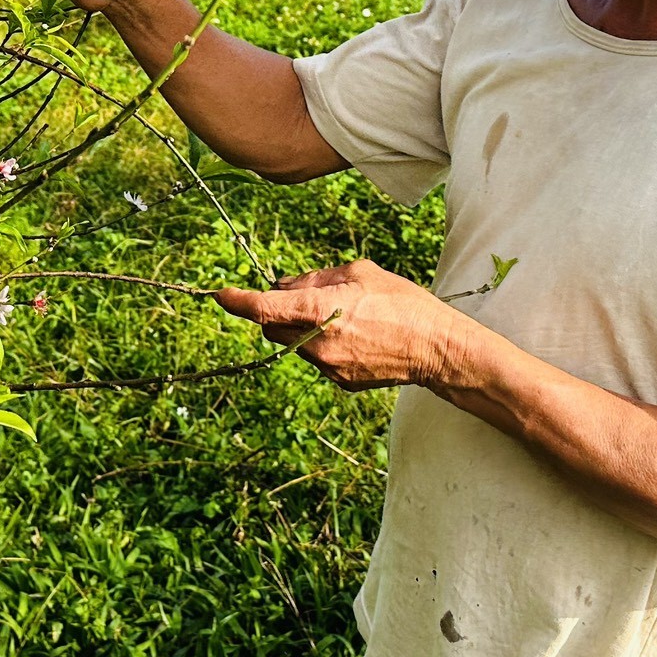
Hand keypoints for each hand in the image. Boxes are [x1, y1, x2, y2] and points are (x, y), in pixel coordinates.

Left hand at [216, 259, 468, 391]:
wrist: (435, 349)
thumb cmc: (402, 303)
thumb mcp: (359, 273)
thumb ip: (315, 278)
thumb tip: (284, 284)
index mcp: (318, 310)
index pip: (262, 308)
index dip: (237, 301)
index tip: (221, 294)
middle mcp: (316, 343)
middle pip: (272, 328)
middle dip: (274, 312)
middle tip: (300, 296)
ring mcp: (326, 367)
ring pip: (293, 344)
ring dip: (300, 329)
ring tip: (339, 316)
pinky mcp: (339, 382)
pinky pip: (315, 359)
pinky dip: (320, 345)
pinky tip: (352, 336)